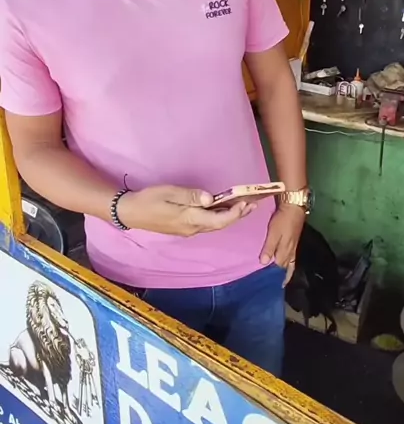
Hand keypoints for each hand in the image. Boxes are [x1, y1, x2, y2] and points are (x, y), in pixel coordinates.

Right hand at [117, 185, 252, 235]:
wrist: (130, 213)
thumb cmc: (148, 200)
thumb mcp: (169, 193)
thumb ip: (191, 196)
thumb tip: (211, 199)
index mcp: (190, 219)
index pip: (219, 219)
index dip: (235, 213)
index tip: (246, 203)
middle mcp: (192, 228)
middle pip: (220, 224)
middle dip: (238, 215)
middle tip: (253, 205)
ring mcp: (188, 230)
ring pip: (214, 225)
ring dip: (230, 217)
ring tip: (243, 207)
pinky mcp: (184, 227)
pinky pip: (207, 224)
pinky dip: (219, 217)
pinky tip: (223, 209)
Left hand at [260, 205, 304, 286]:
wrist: (294, 207)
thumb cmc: (282, 220)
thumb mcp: (274, 233)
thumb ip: (269, 248)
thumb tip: (264, 263)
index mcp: (285, 251)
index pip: (280, 269)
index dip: (275, 277)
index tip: (270, 287)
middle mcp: (291, 252)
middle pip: (286, 268)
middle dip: (281, 277)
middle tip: (275, 285)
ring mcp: (294, 246)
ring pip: (290, 264)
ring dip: (286, 272)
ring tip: (280, 279)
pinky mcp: (294, 241)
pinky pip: (292, 257)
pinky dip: (288, 264)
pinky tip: (285, 263)